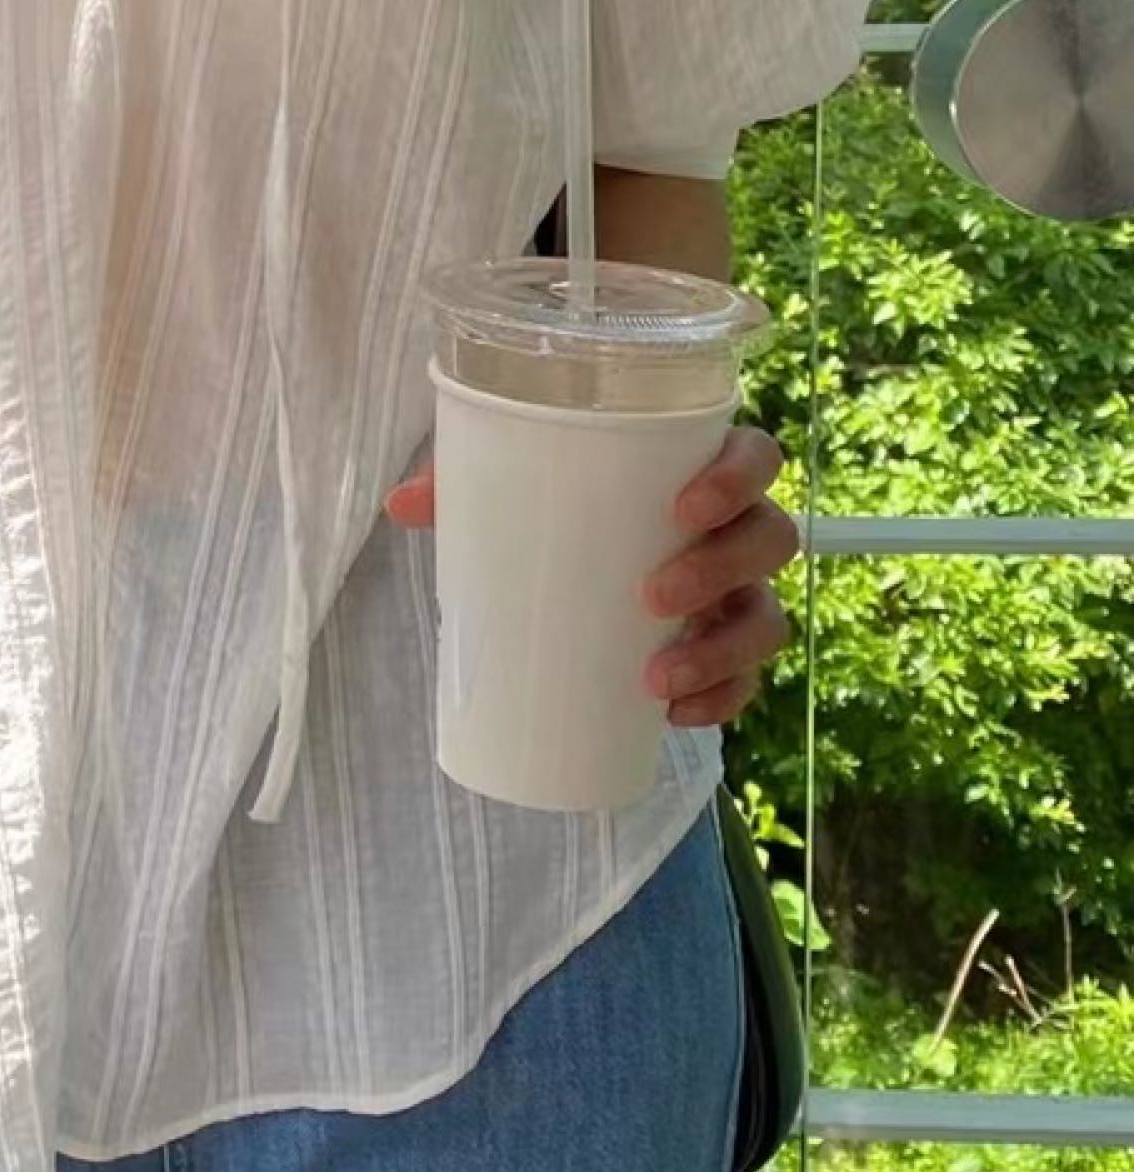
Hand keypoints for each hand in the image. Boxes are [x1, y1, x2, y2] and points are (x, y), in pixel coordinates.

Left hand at [382, 426, 797, 726]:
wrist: (561, 560)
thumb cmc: (552, 501)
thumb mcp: (508, 485)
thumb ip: (463, 483)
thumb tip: (402, 506)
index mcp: (699, 466)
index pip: (756, 456)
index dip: (738, 478)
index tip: (684, 507)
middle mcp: (735, 526)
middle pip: (769, 539)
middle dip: (719, 570)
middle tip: (650, 596)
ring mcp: (738, 591)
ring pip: (765, 617)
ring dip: (722, 651)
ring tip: (655, 678)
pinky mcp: (724, 647)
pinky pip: (746, 679)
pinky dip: (720, 699)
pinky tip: (676, 716)